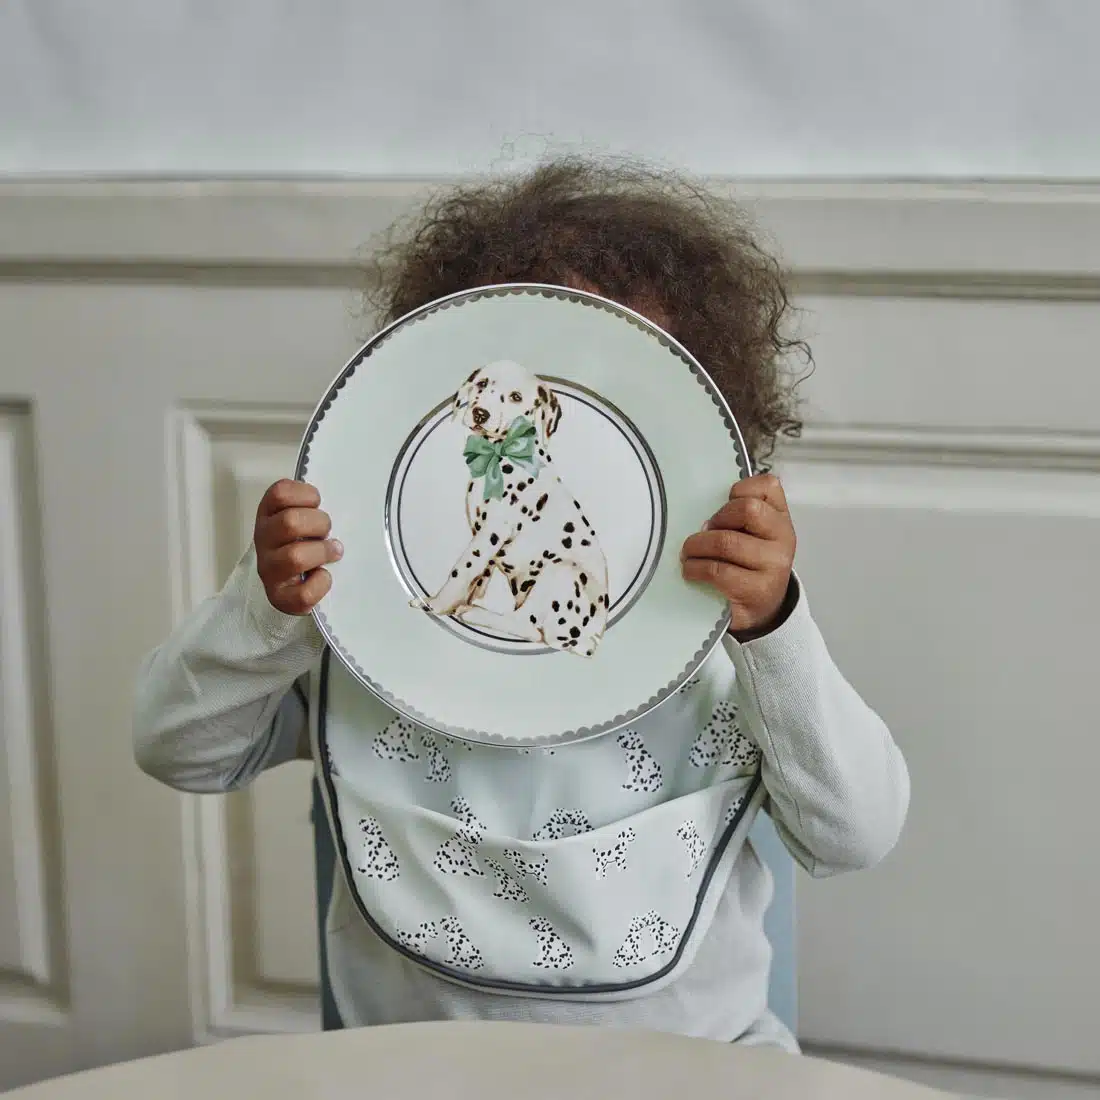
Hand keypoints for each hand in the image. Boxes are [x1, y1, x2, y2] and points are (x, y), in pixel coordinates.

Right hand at [254, 479, 342, 614]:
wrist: (291, 585)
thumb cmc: (304, 544)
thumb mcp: (304, 519)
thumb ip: (313, 507)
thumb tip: (345, 498)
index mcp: (269, 515)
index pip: (280, 493)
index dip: (306, 495)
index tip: (317, 504)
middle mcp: (263, 540)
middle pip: (290, 522)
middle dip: (320, 524)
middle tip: (327, 532)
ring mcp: (269, 569)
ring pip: (295, 557)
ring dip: (322, 552)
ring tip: (333, 552)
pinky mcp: (279, 597)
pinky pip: (304, 592)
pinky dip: (321, 583)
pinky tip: (323, 576)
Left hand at [681, 473, 795, 638]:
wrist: (762, 611)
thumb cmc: (749, 567)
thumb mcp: (752, 537)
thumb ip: (739, 517)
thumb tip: (704, 516)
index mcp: (780, 519)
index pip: (768, 486)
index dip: (740, 490)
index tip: (725, 505)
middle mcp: (783, 539)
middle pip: (747, 510)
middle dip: (718, 518)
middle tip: (704, 531)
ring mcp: (774, 565)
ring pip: (727, 541)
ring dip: (697, 546)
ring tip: (689, 553)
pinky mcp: (757, 590)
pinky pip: (718, 570)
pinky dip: (696, 568)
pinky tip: (691, 570)